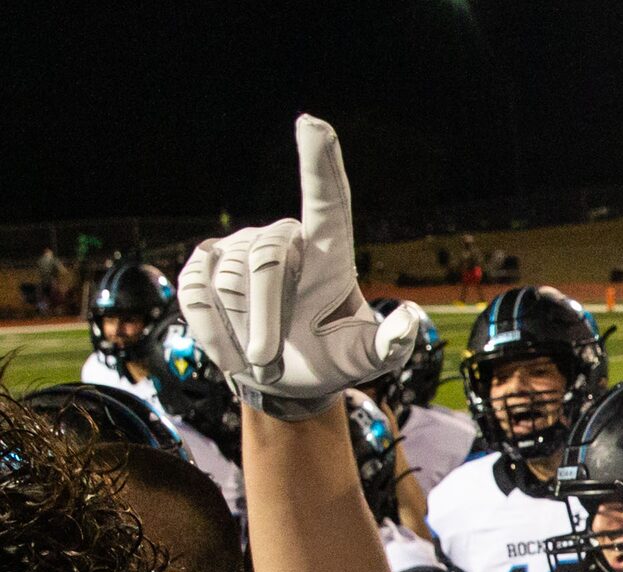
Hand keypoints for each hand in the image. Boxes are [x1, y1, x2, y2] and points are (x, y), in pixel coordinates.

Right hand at [177, 117, 424, 419]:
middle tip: (267, 360)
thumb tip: (410, 316)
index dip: (319, 162)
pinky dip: (211, 331)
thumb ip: (391, 344)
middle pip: (266, 264)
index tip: (313, 124)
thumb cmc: (329, 360)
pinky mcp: (204, 263)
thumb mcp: (365, 359)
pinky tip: (232, 346)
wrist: (282, 379)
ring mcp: (240, 247)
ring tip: (259, 354)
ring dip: (240, 330)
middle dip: (263, 318)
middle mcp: (285, 239)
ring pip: (226, 281)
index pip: (327, 200)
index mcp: (329, 252)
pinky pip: (194, 292)